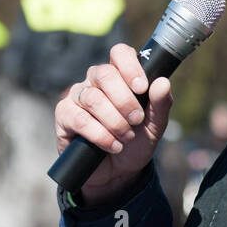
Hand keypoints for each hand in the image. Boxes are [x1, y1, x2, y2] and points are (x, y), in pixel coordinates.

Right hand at [55, 43, 172, 206]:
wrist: (117, 173)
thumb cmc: (135, 143)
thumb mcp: (154, 126)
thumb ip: (160, 104)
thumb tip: (163, 82)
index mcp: (119, 76)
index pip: (119, 54)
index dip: (130, 66)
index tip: (142, 87)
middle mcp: (95, 81)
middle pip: (105, 74)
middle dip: (125, 100)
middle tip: (137, 120)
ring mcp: (77, 96)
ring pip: (93, 98)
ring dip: (114, 121)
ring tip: (126, 137)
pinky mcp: (64, 116)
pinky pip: (79, 118)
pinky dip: (100, 134)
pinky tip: (112, 145)